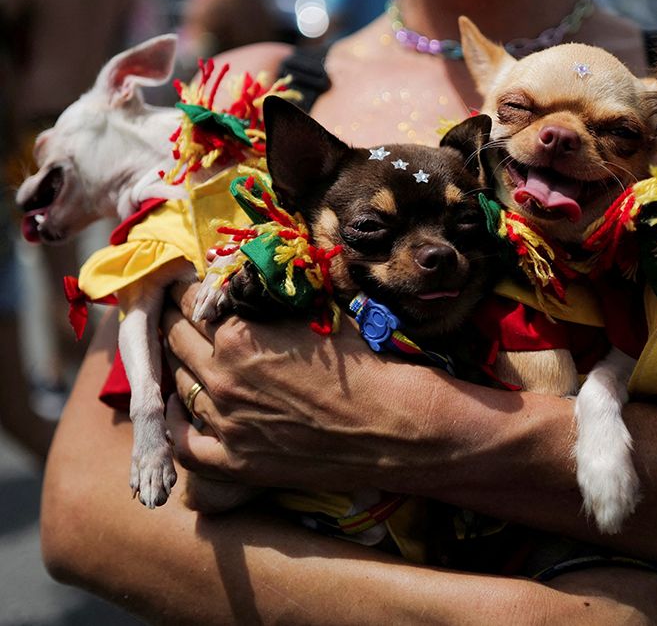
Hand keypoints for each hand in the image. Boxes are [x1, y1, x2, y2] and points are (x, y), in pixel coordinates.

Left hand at [162, 281, 453, 494]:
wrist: (396, 426)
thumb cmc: (366, 365)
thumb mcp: (319, 316)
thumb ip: (274, 300)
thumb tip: (250, 278)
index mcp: (239, 334)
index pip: (193, 300)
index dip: (193, 289)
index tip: (197, 287)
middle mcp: (222, 376)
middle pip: (176, 338)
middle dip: (179, 320)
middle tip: (184, 313)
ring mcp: (225, 423)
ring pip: (178, 385)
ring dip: (178, 365)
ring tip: (185, 354)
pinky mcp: (236, 463)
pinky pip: (183, 445)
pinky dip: (175, 424)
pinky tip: (181, 408)